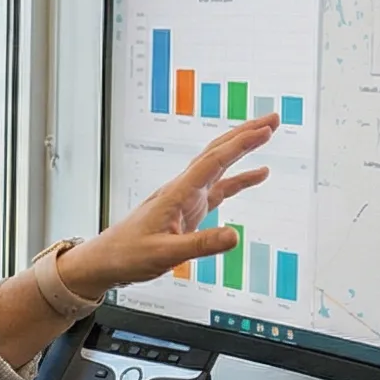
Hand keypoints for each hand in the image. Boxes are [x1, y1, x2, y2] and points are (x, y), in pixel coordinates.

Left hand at [61, 112, 279, 295]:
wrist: (107, 260)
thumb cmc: (129, 254)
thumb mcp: (165, 254)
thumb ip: (200, 245)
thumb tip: (235, 236)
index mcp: (177, 194)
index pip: (214, 161)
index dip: (241, 144)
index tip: (265, 130)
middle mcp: (183, 190)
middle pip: (218, 152)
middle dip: (245, 134)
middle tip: (273, 119)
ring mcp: (187, 198)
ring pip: (219, 164)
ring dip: (244, 149)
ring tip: (267, 134)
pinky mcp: (189, 209)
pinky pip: (220, 188)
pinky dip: (240, 179)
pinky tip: (258, 175)